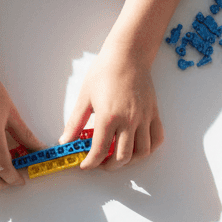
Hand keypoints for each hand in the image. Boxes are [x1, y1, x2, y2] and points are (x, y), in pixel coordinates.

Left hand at [61, 47, 163, 169]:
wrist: (127, 54)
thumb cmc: (105, 72)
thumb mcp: (84, 97)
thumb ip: (74, 123)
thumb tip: (65, 141)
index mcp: (108, 117)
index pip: (100, 151)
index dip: (91, 163)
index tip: (85, 166)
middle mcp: (128, 120)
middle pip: (123, 157)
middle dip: (110, 166)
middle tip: (101, 163)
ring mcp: (143, 118)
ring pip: (142, 152)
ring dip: (130, 161)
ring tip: (118, 157)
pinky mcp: (153, 113)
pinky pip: (156, 138)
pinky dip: (148, 148)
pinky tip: (137, 147)